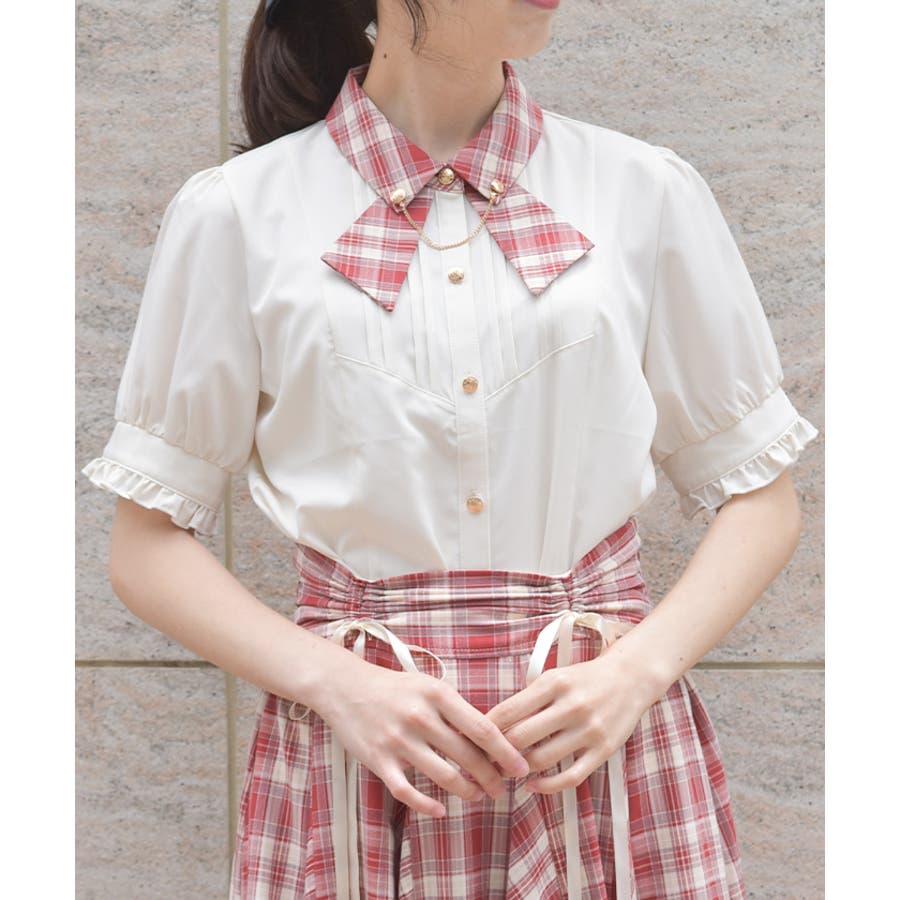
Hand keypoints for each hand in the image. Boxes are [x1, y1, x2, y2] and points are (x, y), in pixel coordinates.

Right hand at [314, 654, 530, 817]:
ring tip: (478, 795)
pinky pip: (407, 792)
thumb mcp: (428, 687)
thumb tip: (491, 738)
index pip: (482, 729)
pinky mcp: (379, 760)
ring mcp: (398, 740)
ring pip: (444, 776)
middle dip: (491, 778)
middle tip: (502, 789)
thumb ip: (455, 710)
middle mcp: (420, 717)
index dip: (507, 753)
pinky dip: (427, 805)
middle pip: (468, 756)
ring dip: (467, 791)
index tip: (521, 768)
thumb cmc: (394, 687)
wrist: (344, 686)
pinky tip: (441, 809)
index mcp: (437, 694)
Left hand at [484, 652, 652, 794]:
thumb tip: (493, 726)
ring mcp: (589, 729)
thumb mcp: (555, 678)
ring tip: (507, 771)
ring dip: (519, 770)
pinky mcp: (604, 751)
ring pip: (542, 760)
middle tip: (485, 761)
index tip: (474, 740)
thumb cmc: (584, 679)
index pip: (509, 711)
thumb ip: (529, 699)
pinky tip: (532, 785)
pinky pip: (570, 777)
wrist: (630, 678)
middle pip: (521, 738)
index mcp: (554, 683)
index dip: (487, 730)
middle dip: (497, 754)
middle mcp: (571, 705)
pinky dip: (547, 786)